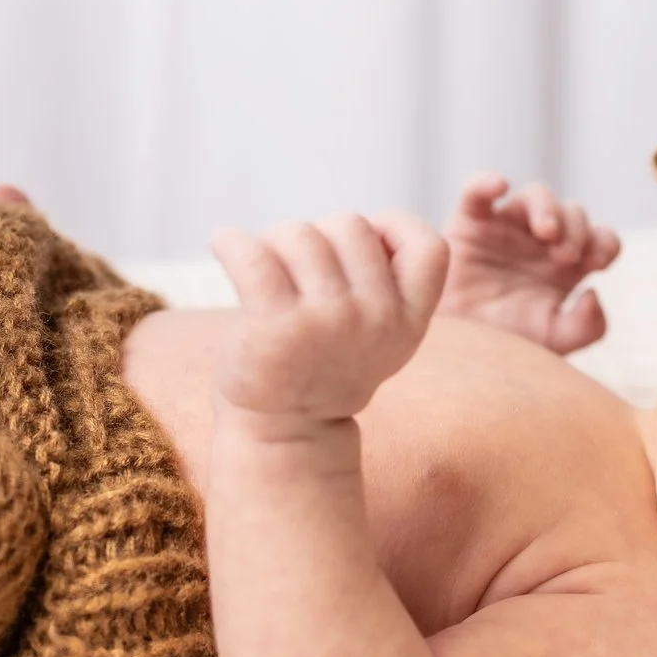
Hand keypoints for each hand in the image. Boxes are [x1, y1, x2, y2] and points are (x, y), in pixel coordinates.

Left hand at [210, 214, 450, 422]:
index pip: (430, 247)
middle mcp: (375, 320)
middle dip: (318, 235)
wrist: (283, 432)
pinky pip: (252, 254)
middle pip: (350, 225)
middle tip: (297, 268)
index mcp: (408, 321)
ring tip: (263, 269)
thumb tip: (365, 224)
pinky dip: (231, 242)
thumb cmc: (323, 366)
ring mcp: (327, 323)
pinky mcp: (275, 327)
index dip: (394, 228)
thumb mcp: (379, 335)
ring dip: (275, 241)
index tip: (363, 242)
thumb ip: (386, 284)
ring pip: (301, 233)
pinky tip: (226, 245)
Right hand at [438, 175, 620, 353]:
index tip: (596, 264)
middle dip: (577, 228)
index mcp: (565, 267)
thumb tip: (594, 291)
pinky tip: (499, 187)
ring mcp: (505, 229)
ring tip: (546, 232)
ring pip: (535, 196)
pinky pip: (476, 192)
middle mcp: (539, 243)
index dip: (604, 243)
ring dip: (548, 208)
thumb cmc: (504, 345)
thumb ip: (587, 327)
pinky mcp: (469, 224)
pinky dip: (486, 182)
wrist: (454, 351)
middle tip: (565, 255)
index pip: (600, 239)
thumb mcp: (554, 343)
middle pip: (572, 212)